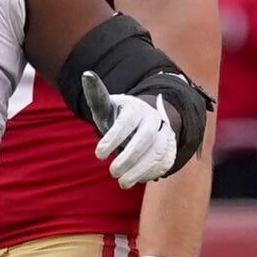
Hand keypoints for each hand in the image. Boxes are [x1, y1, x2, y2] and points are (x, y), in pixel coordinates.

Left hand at [83, 71, 176, 186]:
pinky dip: (150, 173)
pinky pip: (164, 162)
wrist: (144, 122)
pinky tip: (135, 179)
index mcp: (135, 108)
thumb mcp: (106, 106)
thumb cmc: (119, 116)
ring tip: (122, 182)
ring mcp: (165, 134)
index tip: (97, 155)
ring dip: (140, 170)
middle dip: (129, 157)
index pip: (126, 122)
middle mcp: (153, 119)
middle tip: (112, 171)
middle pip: (146, 137)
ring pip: (158, 152)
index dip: (112, 138)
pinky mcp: (170, 149)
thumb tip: (87, 74)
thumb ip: (96, 95)